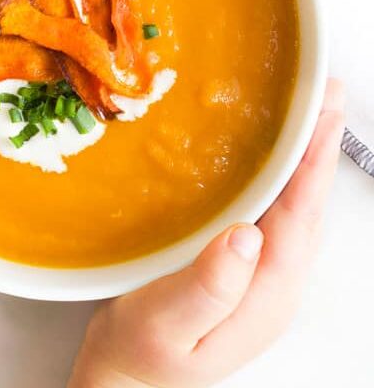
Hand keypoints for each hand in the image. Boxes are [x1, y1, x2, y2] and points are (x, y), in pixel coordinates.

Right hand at [69, 79, 344, 387]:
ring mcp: (262, 277)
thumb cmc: (142, 353)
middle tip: (322, 94)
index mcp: (266, 293)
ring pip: (294, 207)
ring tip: (307, 115)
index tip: (323, 113)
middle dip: (318, 148)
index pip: (300, 217)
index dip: (313, 161)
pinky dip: (280, 178)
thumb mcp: (168, 325)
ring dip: (303, 159)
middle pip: (307, 205)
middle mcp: (276, 283)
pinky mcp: (244, 269)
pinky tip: (271, 160)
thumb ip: (209, 287)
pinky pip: (274, 214)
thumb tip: (246, 235)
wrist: (129, 377)